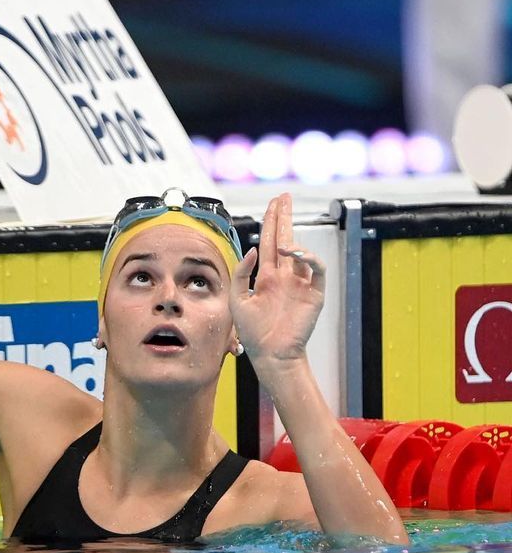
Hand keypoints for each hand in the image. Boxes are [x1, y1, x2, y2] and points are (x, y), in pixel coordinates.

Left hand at [229, 193, 325, 372]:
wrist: (270, 354)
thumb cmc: (253, 332)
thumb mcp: (237, 299)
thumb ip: (241, 273)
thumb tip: (253, 249)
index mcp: (266, 277)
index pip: (269, 242)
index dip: (271, 222)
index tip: (273, 203)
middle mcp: (284, 276)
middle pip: (285, 239)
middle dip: (284, 217)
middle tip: (284, 198)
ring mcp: (299, 283)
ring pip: (300, 252)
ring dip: (292, 239)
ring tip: (282, 236)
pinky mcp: (313, 293)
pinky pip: (316, 269)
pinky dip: (308, 257)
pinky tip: (293, 252)